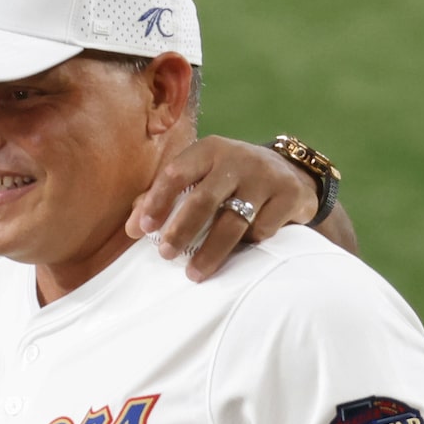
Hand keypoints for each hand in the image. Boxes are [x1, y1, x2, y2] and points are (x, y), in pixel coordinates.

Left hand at [125, 136, 319, 280]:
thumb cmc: (230, 180)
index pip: (175, 173)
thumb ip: (164, 197)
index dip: (156, 202)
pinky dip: (250, 244)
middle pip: (203, 199)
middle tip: (165, 255)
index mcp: (208, 150)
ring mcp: (266, 176)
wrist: (291, 174)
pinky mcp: (289, 194)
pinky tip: (243, 250)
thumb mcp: (199, 177)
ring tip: (193, 273)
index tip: (142, 230)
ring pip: (234, 221)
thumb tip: (132, 227)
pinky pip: (263, 229)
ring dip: (211, 252)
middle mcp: (237, 158)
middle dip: (181, 231)